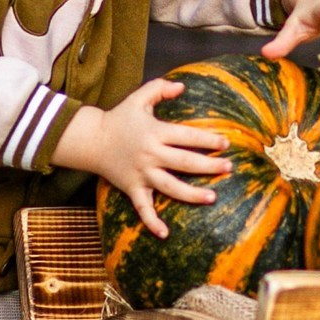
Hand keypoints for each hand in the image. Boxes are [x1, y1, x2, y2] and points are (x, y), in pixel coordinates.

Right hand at [53, 79, 232, 238]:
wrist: (91, 140)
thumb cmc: (119, 118)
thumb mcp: (138, 98)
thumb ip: (160, 88)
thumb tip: (182, 86)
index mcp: (155, 133)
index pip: (187, 137)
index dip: (207, 139)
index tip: (226, 143)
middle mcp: (150, 155)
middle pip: (184, 163)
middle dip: (208, 166)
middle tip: (229, 168)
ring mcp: (142, 174)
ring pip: (170, 187)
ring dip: (191, 194)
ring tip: (212, 197)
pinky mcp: (132, 188)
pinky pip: (143, 208)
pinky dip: (152, 222)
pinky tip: (165, 234)